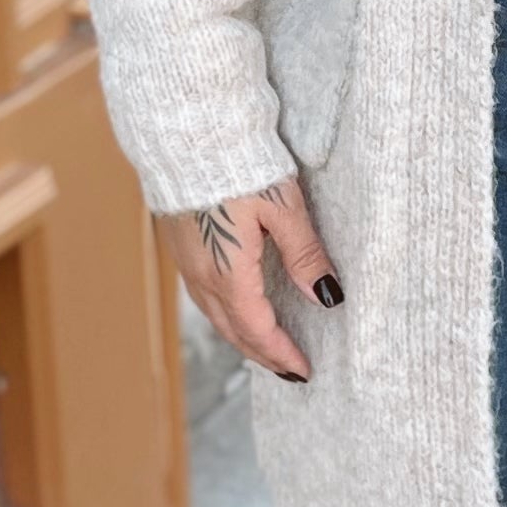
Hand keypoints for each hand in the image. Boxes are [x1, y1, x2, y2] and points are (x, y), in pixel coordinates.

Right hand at [165, 175, 342, 382]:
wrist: (187, 135)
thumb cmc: (239, 165)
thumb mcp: (283, 209)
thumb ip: (305, 255)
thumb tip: (327, 296)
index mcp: (229, 273)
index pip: (258, 329)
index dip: (282, 353)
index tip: (304, 371)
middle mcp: (202, 276)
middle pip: (234, 330)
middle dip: (262, 354)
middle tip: (289, 370)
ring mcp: (186, 262)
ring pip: (215, 315)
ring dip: (242, 336)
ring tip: (266, 347)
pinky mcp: (179, 247)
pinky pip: (203, 296)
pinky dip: (225, 313)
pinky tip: (237, 309)